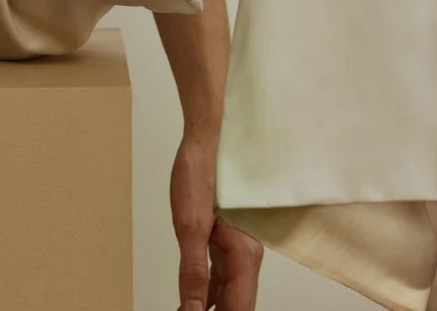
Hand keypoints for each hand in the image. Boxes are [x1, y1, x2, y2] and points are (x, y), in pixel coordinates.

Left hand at [170, 127, 263, 310]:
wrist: (206, 141)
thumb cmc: (199, 176)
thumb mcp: (190, 227)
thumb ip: (193, 273)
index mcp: (243, 257)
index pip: (238, 309)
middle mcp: (246, 257)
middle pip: (236, 303)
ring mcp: (237, 248)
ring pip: (229, 292)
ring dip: (212, 307)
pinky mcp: (225, 240)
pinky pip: (221, 275)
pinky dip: (208, 291)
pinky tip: (194, 299)